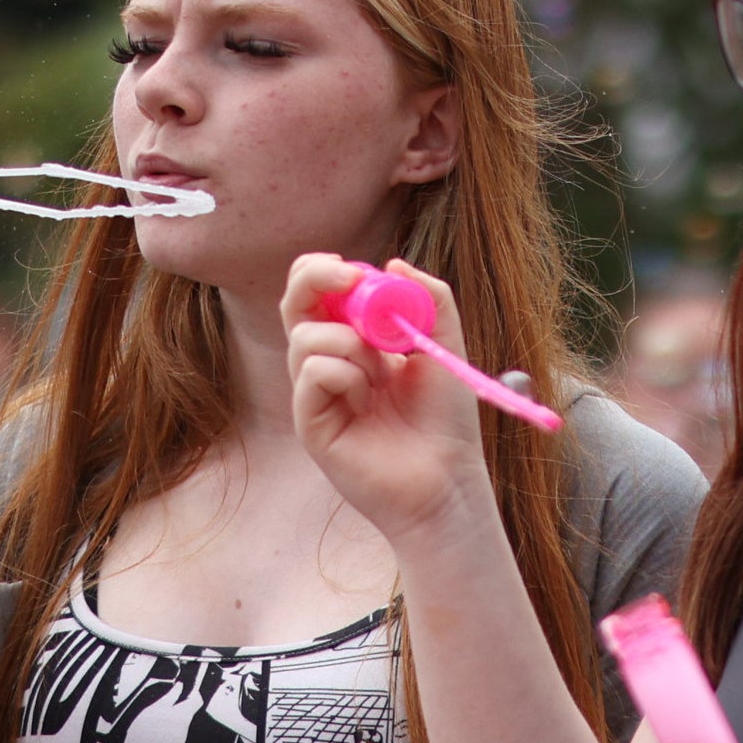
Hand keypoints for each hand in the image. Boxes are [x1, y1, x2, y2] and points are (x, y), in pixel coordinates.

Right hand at [280, 254, 507, 555]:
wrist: (448, 478)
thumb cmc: (446, 421)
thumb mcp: (446, 346)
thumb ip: (430, 299)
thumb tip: (393, 264)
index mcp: (356, 342)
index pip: (321, 292)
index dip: (327, 271)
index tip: (356, 269)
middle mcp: (329, 364)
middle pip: (294, 304)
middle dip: (315, 278)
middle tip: (349, 277)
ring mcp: (315, 394)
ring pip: (306, 337)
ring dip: (351, 342)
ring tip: (383, 373)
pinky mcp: (310, 422)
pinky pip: (313, 372)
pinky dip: (346, 374)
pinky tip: (368, 401)